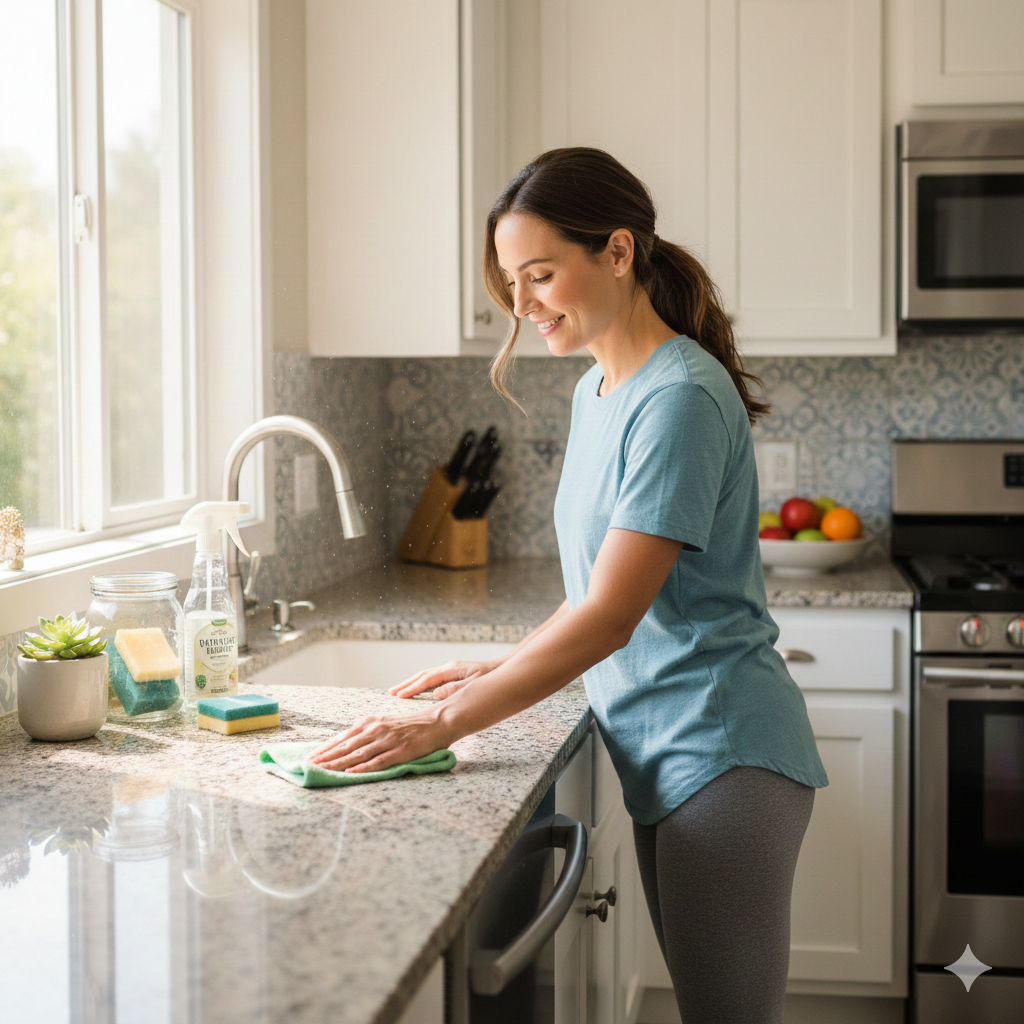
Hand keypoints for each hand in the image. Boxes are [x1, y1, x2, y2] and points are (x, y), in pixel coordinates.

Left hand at [308, 706, 450, 773]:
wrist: (438, 721)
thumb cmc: (411, 725)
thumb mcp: (385, 723)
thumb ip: (367, 733)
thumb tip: (345, 745)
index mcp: (371, 722)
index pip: (342, 737)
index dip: (325, 748)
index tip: (310, 756)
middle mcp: (377, 730)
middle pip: (346, 746)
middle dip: (325, 757)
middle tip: (308, 765)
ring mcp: (388, 741)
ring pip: (358, 754)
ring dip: (338, 763)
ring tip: (322, 770)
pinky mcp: (400, 751)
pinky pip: (378, 761)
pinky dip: (363, 767)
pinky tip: (351, 772)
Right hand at [389, 659, 499, 698]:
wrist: (504, 669)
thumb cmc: (492, 677)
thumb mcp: (475, 684)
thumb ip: (456, 689)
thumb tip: (435, 694)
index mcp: (452, 669)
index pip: (427, 679)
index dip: (412, 687)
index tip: (399, 695)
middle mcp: (449, 668)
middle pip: (422, 675)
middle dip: (407, 684)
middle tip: (391, 692)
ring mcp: (451, 671)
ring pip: (426, 677)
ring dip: (412, 684)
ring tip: (398, 692)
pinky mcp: (454, 676)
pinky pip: (433, 680)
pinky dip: (422, 685)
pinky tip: (417, 691)